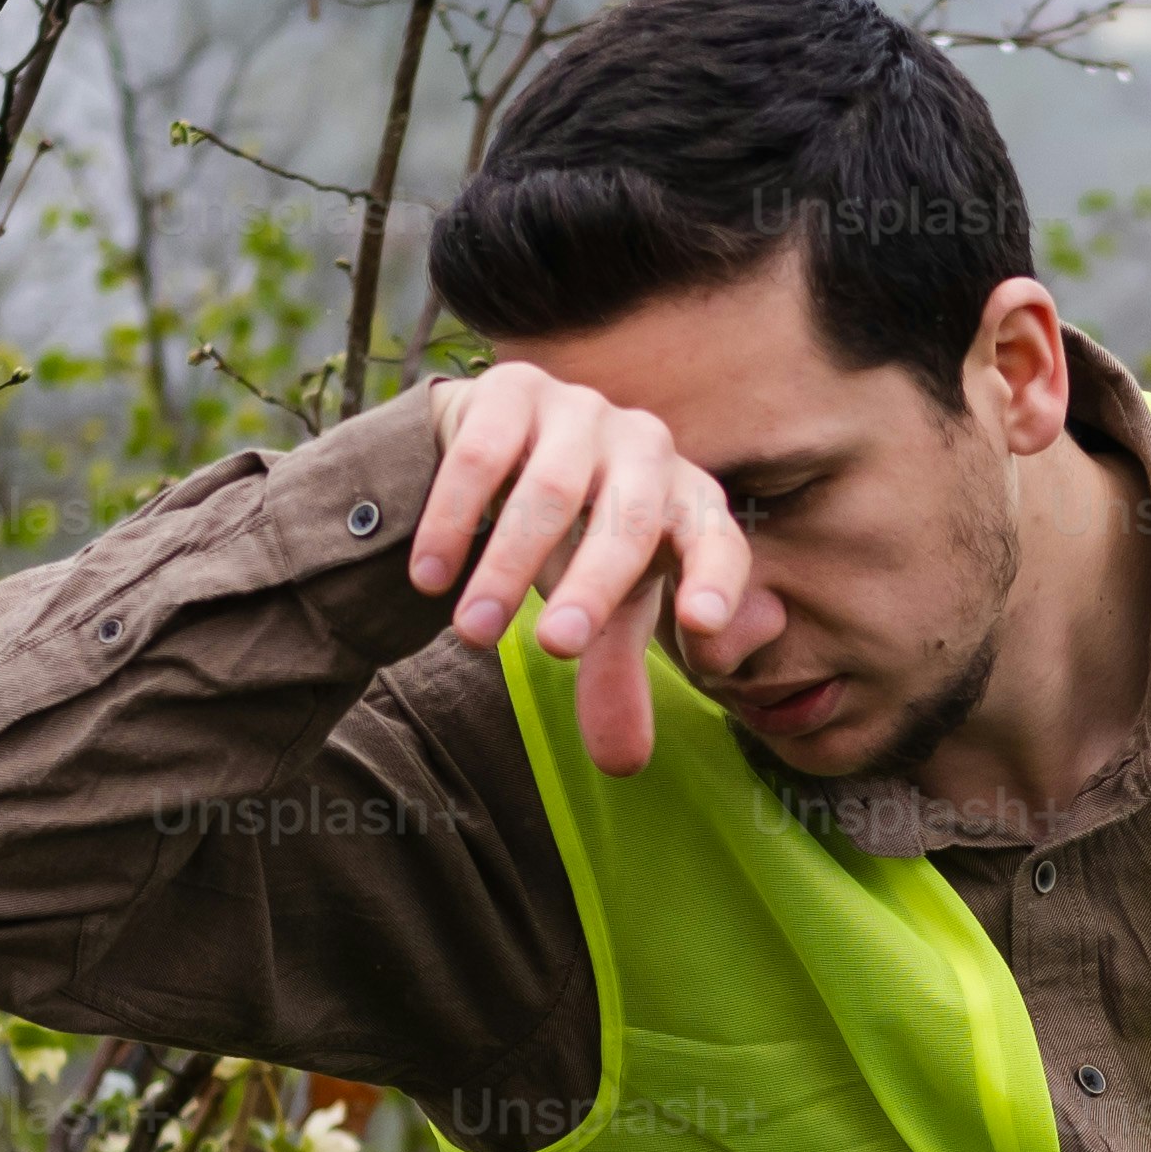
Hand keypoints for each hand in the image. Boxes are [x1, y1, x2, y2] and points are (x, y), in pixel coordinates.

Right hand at [406, 359, 785, 774]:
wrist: (501, 445)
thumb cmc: (576, 540)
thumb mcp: (602, 609)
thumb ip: (614, 677)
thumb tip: (625, 765)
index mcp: (690, 502)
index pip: (719, 542)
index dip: (716, 580)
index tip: (699, 626)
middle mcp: (648, 446)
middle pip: (630, 522)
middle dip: (593, 589)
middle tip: (555, 652)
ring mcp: (582, 409)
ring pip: (552, 492)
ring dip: (509, 568)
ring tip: (474, 634)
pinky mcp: (513, 387)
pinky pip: (484, 455)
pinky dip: (455, 520)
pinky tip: (430, 577)